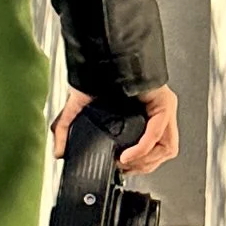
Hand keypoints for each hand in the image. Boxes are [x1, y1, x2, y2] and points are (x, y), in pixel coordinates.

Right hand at [51, 83, 178, 176]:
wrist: (100, 58)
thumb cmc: (94, 76)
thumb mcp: (77, 109)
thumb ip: (65, 130)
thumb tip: (58, 152)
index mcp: (142, 115)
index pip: (151, 149)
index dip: (137, 164)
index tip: (118, 167)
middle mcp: (157, 114)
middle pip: (161, 152)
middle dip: (142, 166)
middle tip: (122, 167)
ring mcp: (163, 109)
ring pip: (166, 148)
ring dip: (145, 161)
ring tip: (126, 162)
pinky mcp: (164, 104)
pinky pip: (158, 134)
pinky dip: (143, 148)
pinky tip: (128, 156)